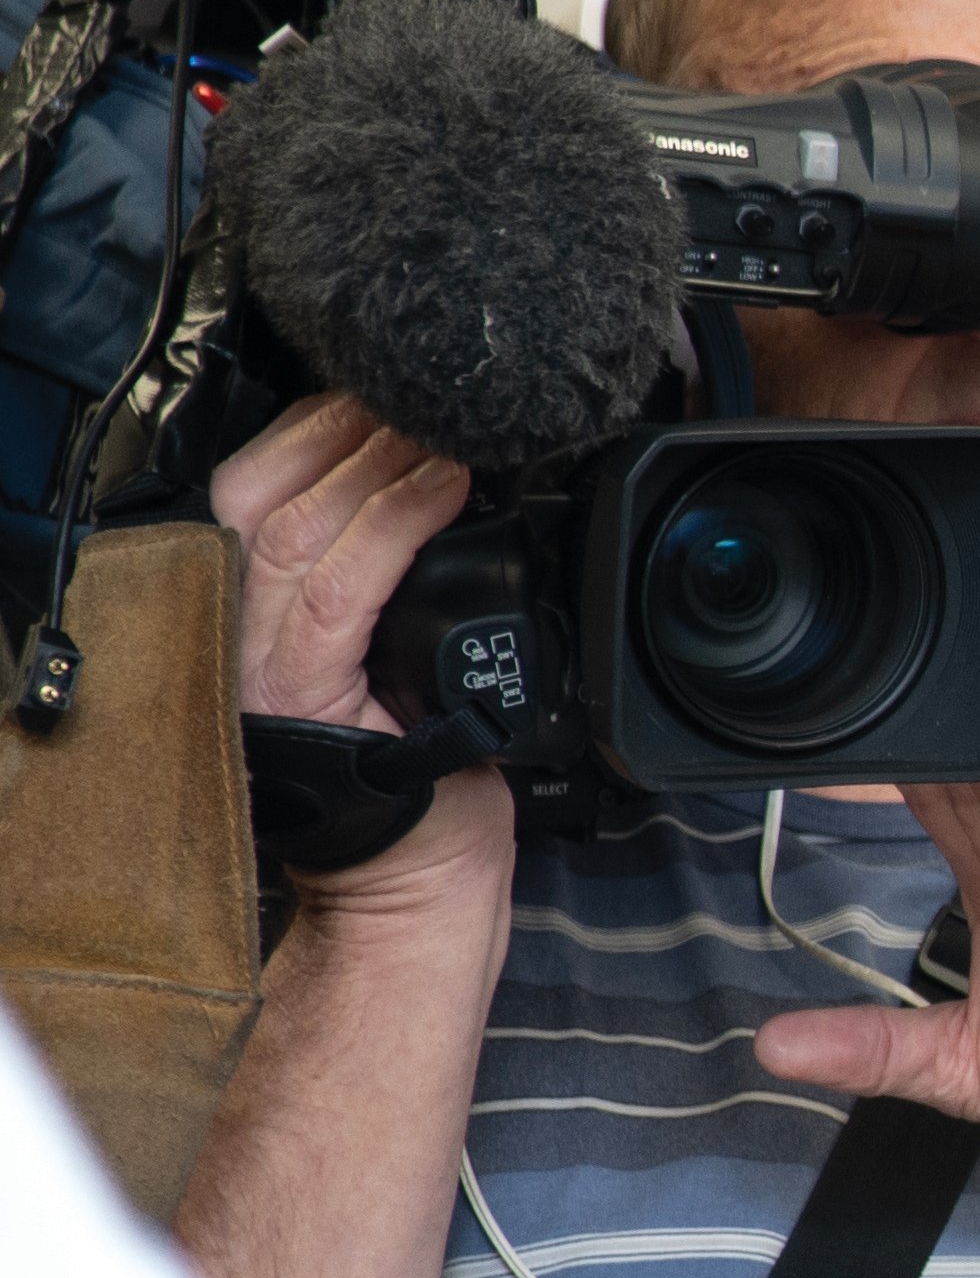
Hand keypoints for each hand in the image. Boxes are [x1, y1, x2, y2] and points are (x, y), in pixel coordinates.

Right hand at [206, 392, 508, 914]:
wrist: (412, 883)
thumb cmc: (416, 775)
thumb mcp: (387, 656)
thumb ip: (377, 581)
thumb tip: (431, 487)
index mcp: (246, 614)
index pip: (250, 492)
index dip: (309, 431)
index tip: (374, 394)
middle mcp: (235, 634)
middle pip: (264, 494)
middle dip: (342, 431)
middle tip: (416, 397)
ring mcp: (261, 665)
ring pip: (301, 529)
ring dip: (378, 465)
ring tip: (442, 432)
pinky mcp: (304, 695)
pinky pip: (343, 590)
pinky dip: (396, 527)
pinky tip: (445, 488)